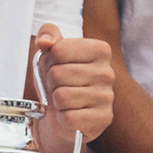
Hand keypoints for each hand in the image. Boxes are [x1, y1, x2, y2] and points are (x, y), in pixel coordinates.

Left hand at [32, 25, 113, 146]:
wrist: (65, 112)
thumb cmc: (60, 79)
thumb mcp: (51, 52)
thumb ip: (47, 34)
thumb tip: (44, 41)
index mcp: (100, 49)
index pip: (59, 50)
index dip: (49, 61)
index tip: (57, 66)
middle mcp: (108, 72)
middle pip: (58, 74)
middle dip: (51, 82)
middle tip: (59, 86)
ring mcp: (107, 97)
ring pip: (61, 97)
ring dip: (56, 102)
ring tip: (65, 100)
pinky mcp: (104, 119)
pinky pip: (69, 118)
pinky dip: (63, 119)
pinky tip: (71, 114)